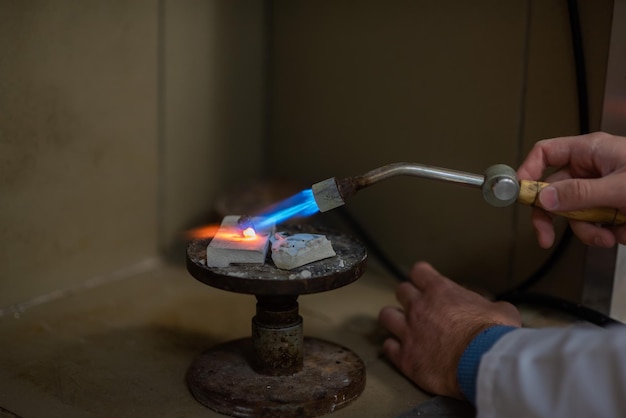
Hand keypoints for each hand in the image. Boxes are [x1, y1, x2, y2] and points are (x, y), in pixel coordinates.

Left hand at [378, 262, 520, 398]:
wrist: (481, 363)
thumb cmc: (493, 336)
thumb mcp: (503, 311)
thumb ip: (492, 306)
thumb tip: (497, 310)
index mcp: (440, 291)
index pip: (419, 271)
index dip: (422, 276)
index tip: (425, 281)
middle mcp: (419, 307)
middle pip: (401, 291)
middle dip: (408, 296)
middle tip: (417, 306)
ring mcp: (409, 332)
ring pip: (387, 315)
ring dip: (394, 319)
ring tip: (402, 326)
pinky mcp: (405, 357)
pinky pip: (388, 347)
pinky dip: (394, 348)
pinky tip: (401, 350)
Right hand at [517, 132, 625, 247]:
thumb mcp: (620, 187)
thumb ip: (581, 193)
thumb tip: (545, 199)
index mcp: (592, 151)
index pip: (546, 154)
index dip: (528, 172)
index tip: (519, 195)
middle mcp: (594, 169)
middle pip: (555, 192)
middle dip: (556, 217)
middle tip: (545, 235)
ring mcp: (603, 189)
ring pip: (576, 214)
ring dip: (590, 230)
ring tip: (610, 233)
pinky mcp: (613, 207)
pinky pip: (596, 224)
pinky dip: (609, 233)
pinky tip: (624, 230)